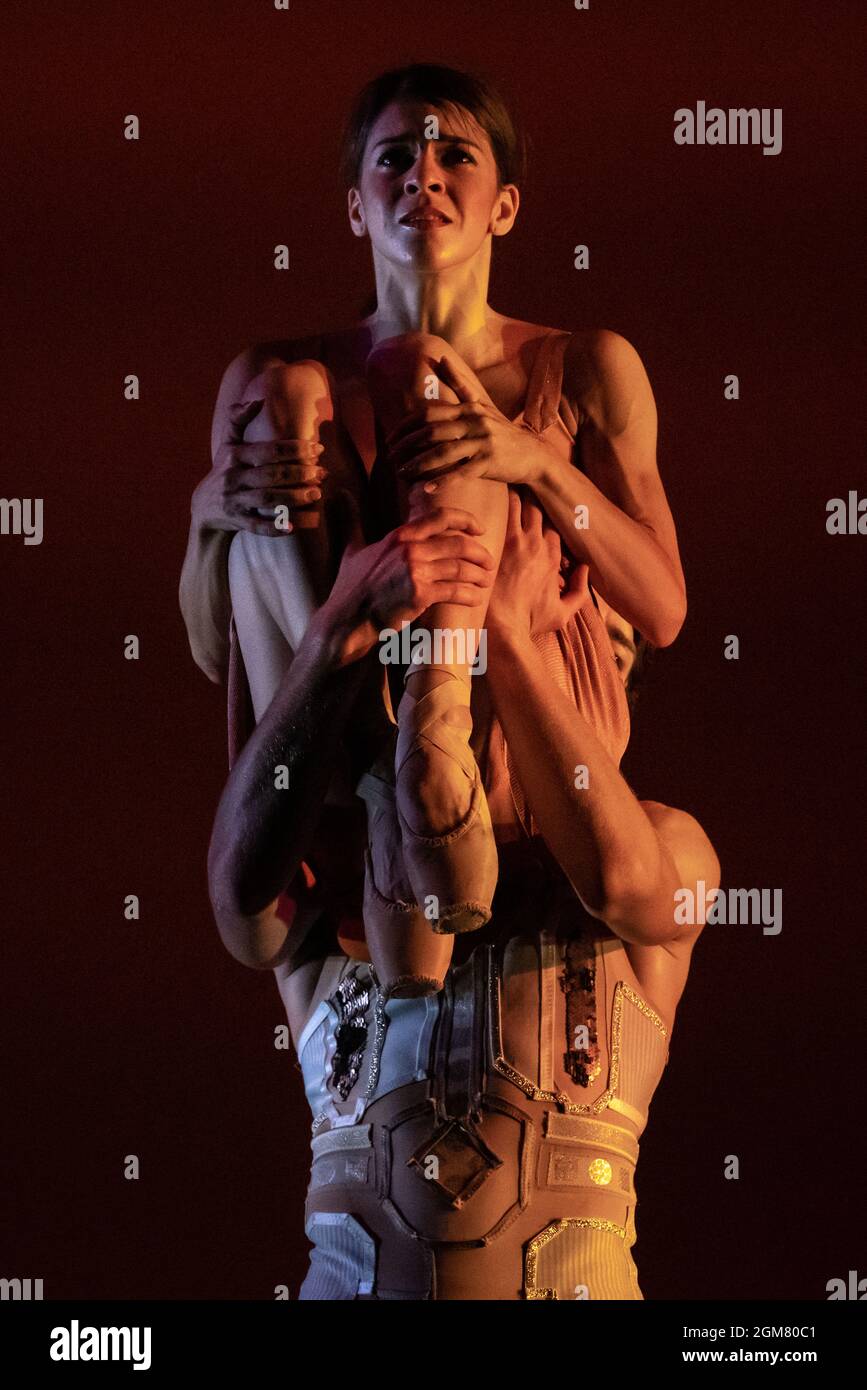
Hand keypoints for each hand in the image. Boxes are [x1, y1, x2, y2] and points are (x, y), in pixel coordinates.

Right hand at [191, 401, 327, 535]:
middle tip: (323, 473)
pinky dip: (273, 528)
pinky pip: (256, 526)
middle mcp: (233, 477)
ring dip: (294, 498)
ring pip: (267, 499)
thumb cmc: (225, 469)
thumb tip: (257, 400)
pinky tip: (292, 528)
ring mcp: (233, 500)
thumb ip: (239, 421)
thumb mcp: (228, 444)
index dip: (295, 449)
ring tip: (317, 494)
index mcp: (234, 455)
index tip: (318, 449)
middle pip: (271, 475)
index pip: (269, 450)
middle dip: (300, 473)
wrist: (203, 506)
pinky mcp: (236, 521)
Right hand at [314, 498, 495, 666]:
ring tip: (486, 580)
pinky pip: (455, 591)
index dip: (465, 520)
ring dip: (479, 575)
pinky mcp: (420, 595)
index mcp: (399, 536)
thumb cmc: (350, 588)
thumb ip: (352, 522)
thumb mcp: (351, 550)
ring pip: (460, 567)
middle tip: (488, 561)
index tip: (479, 529)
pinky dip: (470, 595)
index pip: (440, 517)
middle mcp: (409, 549)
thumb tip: (340, 496)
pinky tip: (476, 598)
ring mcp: (415, 572)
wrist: (347, 620)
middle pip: (457, 544)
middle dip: (479, 552)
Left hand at [384, 351, 556, 488]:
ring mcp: (483, 443)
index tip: (389, 439)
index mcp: (468, 408)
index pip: (428, 414)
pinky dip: (442, 481)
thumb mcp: (482, 405)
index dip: (405, 427)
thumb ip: (461, 384)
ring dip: (418, 465)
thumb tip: (442, 359)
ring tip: (402, 474)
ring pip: (443, 454)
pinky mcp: (489, 463)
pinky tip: (426, 488)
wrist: (533, 454)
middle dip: (406, 446)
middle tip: (390, 459)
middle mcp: (474, 422)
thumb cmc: (502, 431)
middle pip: (431, 433)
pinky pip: (461, 473)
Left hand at [487, 489, 588, 641]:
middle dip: (537, 493)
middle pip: (542, 508)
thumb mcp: (563, 614)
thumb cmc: (528, 622)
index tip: (546, 499)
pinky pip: (505, 509)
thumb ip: (579, 591)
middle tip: (528, 476)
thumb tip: (586, 569)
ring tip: (512, 473)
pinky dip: (504, 496)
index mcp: (555, 558)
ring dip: (520, 489)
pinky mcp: (502, 541)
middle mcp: (541, 545)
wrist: (503, 627)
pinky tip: (497, 481)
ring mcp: (521, 541)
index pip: (556, 524)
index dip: (551, 510)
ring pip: (525, 504)